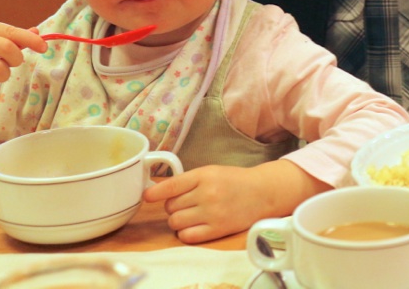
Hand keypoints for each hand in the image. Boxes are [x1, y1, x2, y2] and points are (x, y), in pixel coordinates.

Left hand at [143, 160, 329, 243]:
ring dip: (177, 220)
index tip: (147, 196)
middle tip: (185, 204)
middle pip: (171, 206)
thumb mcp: (211, 171)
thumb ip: (188, 180)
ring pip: (176, 222)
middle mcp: (207, 194)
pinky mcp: (217, 229)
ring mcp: (212, 213)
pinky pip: (187, 236)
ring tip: (189, 215)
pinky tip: (194, 226)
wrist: (261, 193)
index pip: (172, 185)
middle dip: (173, 206)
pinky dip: (185, 233)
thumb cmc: (234, 181)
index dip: (156, 192)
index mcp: (204, 175)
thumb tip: (159, 191)